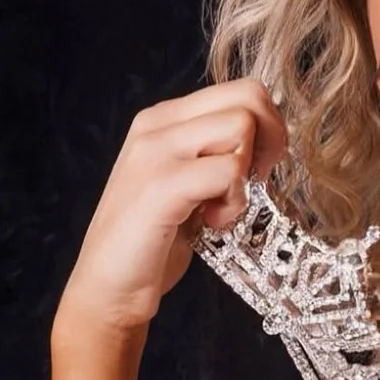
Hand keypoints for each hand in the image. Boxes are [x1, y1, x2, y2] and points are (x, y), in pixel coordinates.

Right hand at [55, 77, 288, 336]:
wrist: (109, 288)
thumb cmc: (153, 242)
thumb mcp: (189, 185)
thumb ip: (215, 155)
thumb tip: (268, 142)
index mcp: (165, 119)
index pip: (242, 90)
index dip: (268, 129)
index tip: (256, 172)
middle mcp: (158, 125)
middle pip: (249, 97)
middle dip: (270, 144)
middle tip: (251, 185)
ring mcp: (156, 151)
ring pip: (241, 127)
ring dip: (246, 176)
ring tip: (220, 210)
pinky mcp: (162, 185)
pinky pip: (228, 171)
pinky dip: (234, 203)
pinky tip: (211, 224)